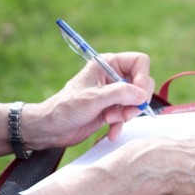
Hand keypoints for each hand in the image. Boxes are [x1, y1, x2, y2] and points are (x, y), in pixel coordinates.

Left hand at [22, 52, 154, 149]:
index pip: (139, 62)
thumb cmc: (65, 108)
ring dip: (126, 114)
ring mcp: (112, 94)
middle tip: (123, 113)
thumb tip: (142, 94)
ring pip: (136, 101)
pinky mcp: (111, 110)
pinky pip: (127, 115)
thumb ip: (119, 93)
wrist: (51, 129)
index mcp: (107, 64)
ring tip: (110, 120)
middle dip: (134, 101)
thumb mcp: (93, 99)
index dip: (143, 77)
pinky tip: (111, 132)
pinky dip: (121, 125)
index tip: (138, 95)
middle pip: (141, 83)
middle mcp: (112, 77)